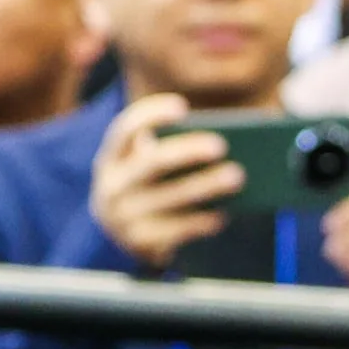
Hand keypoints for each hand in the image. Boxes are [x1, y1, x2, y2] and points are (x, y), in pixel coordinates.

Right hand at [89, 93, 242, 270]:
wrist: (124, 238)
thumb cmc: (150, 190)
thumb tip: (223, 144)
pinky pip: (175, 230)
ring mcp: (122, 215)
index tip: (182, 106)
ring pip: (168, 197)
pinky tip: (223, 215)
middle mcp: (112, 184)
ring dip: (204, 185)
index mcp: (113, 157)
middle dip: (186, 151)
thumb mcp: (146, 168)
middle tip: (221, 145)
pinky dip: (200, 221)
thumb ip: (170, 152)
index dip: (151, 115)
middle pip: (152, 162)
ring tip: (237, 176)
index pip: (125, 129)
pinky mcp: (139, 241)